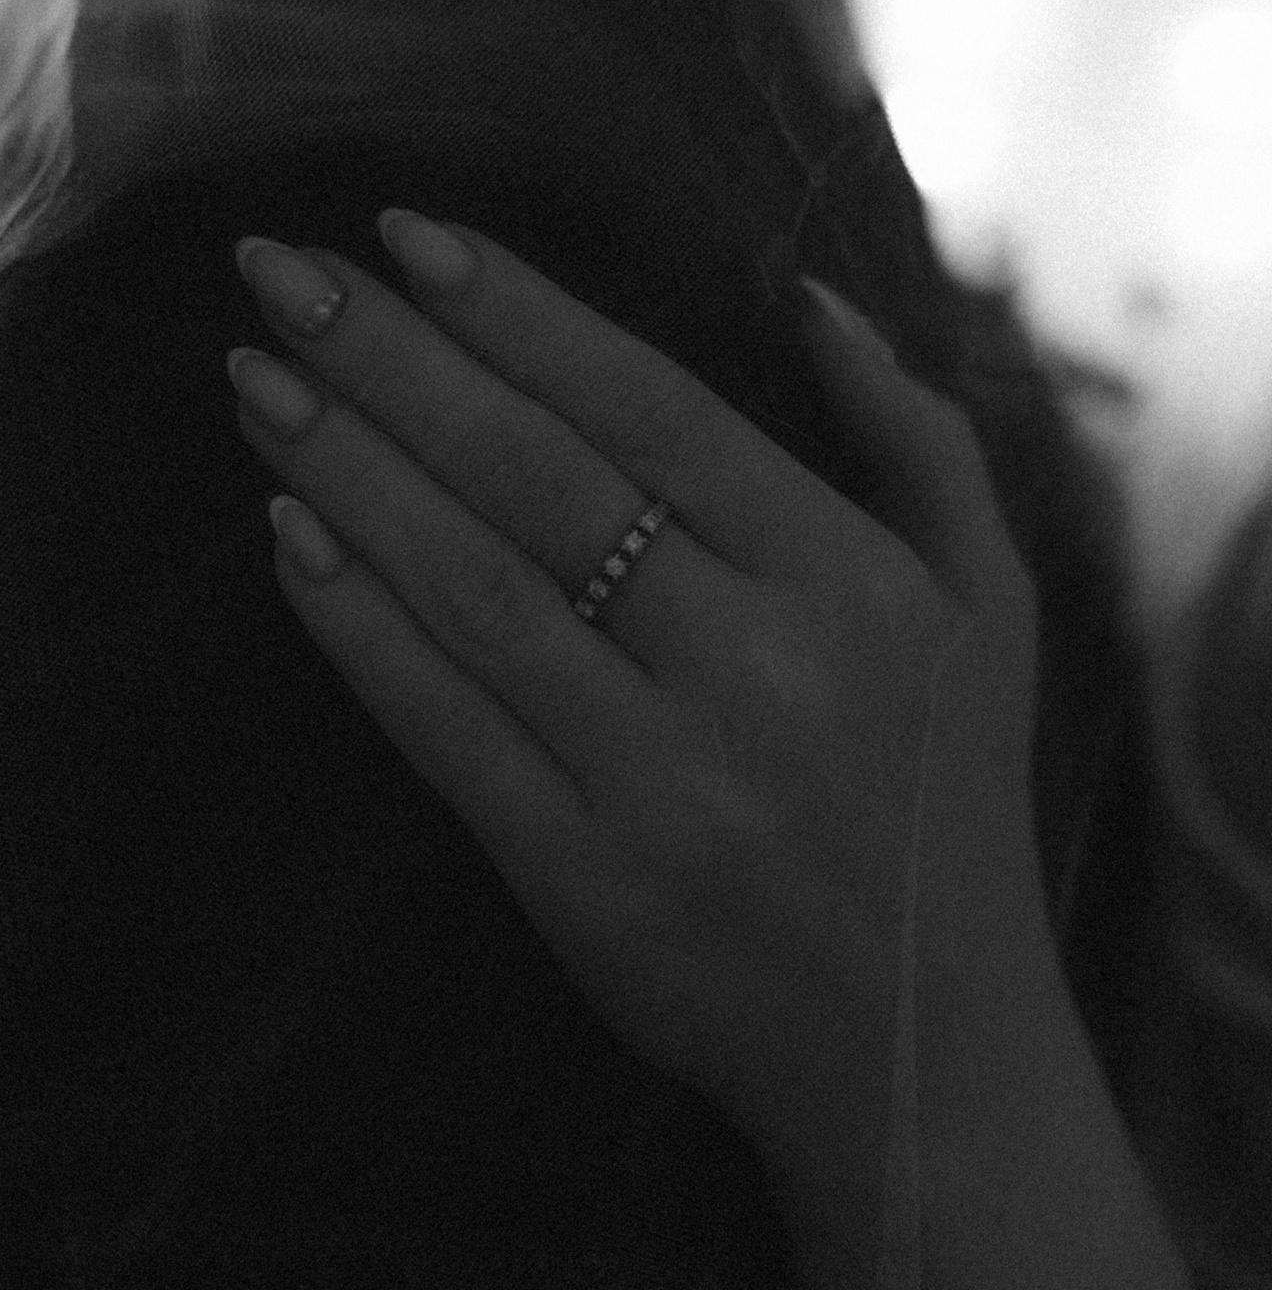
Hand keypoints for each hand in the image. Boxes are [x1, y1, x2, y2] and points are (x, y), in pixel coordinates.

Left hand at [227, 216, 1049, 1175]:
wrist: (925, 1048)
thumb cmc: (953, 806)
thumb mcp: (993, 610)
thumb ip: (921, 444)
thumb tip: (808, 297)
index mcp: (856, 587)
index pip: (660, 414)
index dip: (525, 319)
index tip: (412, 241)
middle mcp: (762, 671)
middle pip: (545, 480)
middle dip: (399, 364)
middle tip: (284, 279)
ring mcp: (668, 781)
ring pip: (478, 589)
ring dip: (354, 473)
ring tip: (260, 385)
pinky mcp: (587, 881)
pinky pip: (448, 728)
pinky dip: (363, 628)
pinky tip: (296, 537)